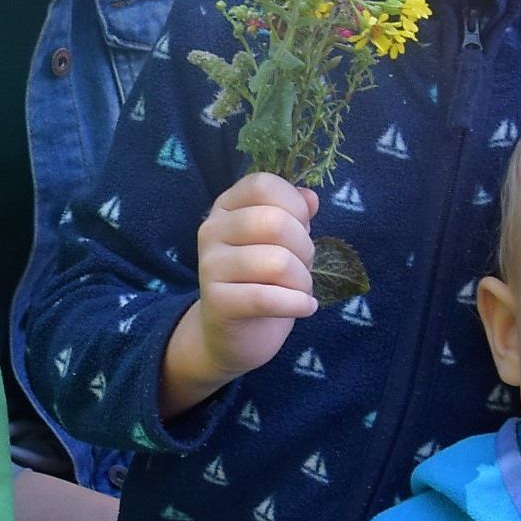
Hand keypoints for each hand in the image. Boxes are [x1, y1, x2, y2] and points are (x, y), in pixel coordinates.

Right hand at [159, 172, 318, 415]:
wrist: (233, 336)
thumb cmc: (261, 281)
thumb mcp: (281, 242)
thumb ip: (295, 215)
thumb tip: (310, 197)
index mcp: (226, 207)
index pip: (263, 185)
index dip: (293, 204)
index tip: (302, 227)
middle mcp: (211, 231)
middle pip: (274, 221)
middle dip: (304, 248)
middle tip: (304, 267)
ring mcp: (210, 266)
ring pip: (278, 262)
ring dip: (303, 281)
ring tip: (299, 291)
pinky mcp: (217, 302)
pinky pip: (268, 298)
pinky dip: (298, 304)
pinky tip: (304, 308)